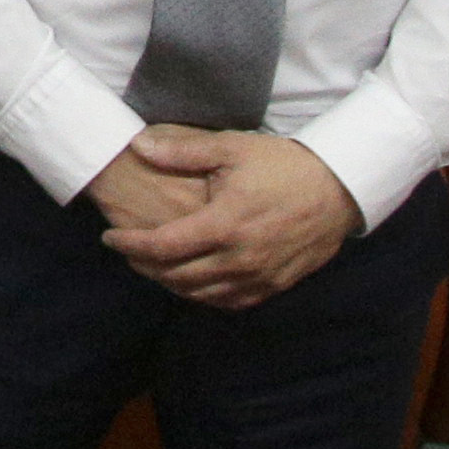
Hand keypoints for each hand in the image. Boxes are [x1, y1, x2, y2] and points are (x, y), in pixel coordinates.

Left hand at [98, 125, 360, 306]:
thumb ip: (182, 151)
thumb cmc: (283, 164)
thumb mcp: (231, 148)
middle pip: (177, 276)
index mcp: (224, 224)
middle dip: (145, 267)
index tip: (110, 238)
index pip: (162, 247)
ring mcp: (260, 276)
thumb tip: (138, 146)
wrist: (339, 188)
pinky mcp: (276, 284)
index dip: (130, 245)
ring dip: (171, 284)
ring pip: (202, 294)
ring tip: (153, 267)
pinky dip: (204, 295)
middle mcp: (240, 258)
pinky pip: (231, 301)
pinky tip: (192, 282)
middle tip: (127, 253)